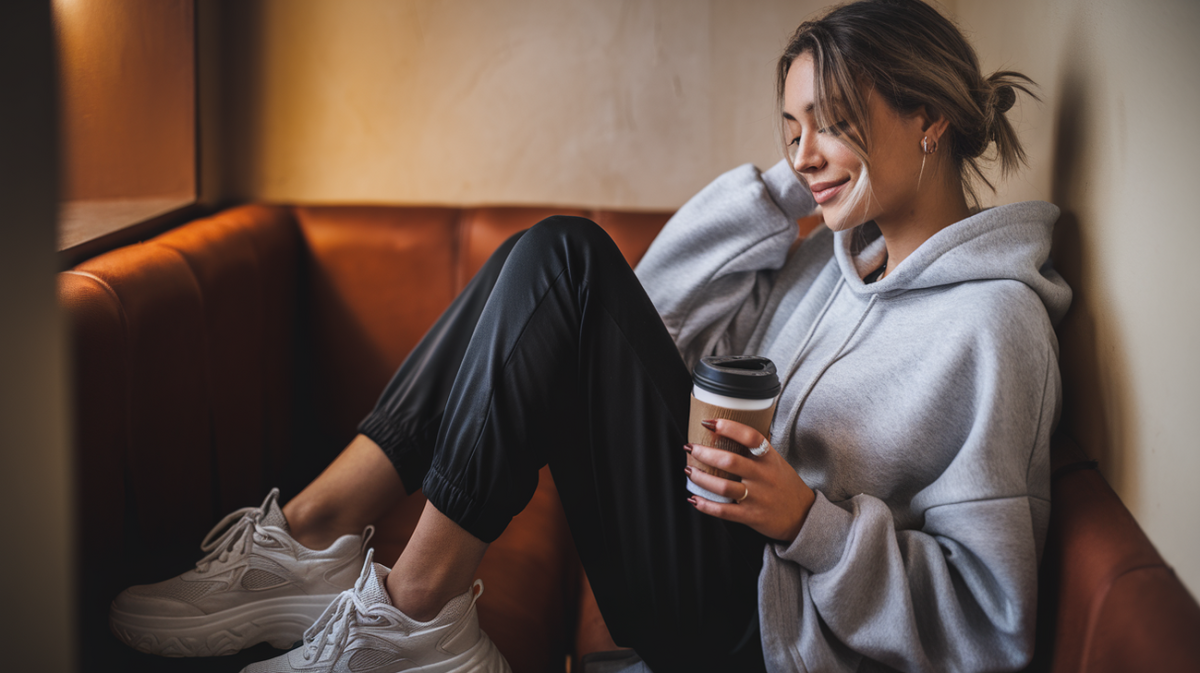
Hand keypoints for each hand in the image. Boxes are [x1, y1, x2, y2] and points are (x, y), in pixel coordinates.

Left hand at [686, 418, 814, 541]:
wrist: (803, 516)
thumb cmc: (785, 485)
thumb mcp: (776, 462)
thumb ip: (757, 450)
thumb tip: (730, 431)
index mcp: (769, 459)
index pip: (750, 437)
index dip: (729, 427)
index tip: (709, 422)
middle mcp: (763, 476)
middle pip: (731, 461)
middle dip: (705, 453)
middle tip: (690, 447)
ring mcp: (757, 497)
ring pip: (723, 487)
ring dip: (701, 478)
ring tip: (689, 471)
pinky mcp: (751, 516)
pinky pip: (724, 511)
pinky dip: (705, 505)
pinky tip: (693, 499)